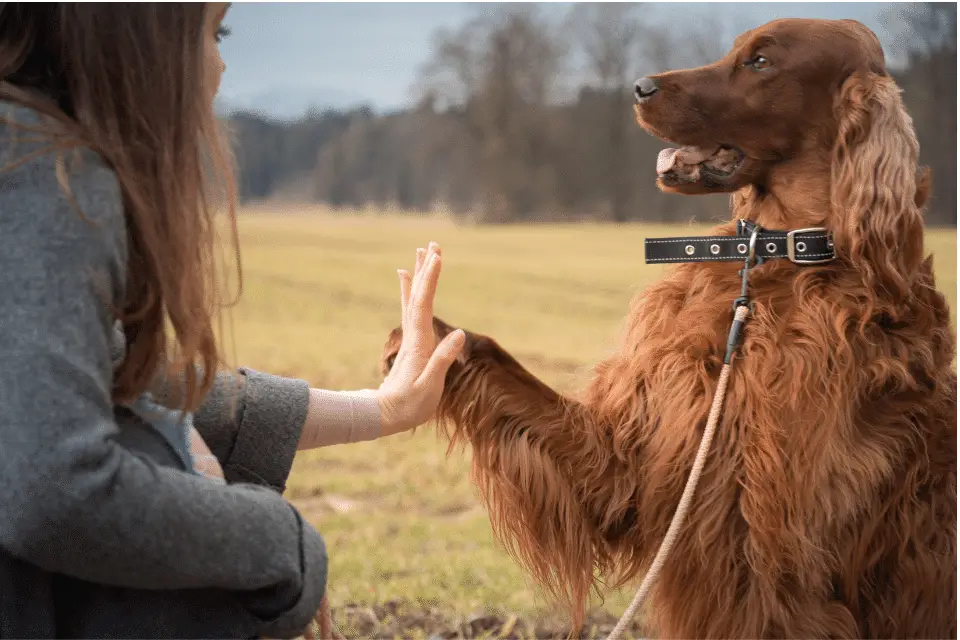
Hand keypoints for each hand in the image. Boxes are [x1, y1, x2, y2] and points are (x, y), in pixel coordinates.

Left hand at [376, 242, 464, 435]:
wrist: (385, 415)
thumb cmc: (409, 405)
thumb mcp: (429, 387)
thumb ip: (442, 360)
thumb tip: (459, 332)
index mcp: (419, 343)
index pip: (424, 304)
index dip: (430, 280)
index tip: (436, 257)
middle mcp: (413, 334)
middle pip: (418, 295)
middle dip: (425, 269)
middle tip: (431, 244)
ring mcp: (411, 337)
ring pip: (413, 298)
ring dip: (418, 275)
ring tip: (422, 252)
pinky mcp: (412, 342)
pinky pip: (411, 308)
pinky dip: (410, 290)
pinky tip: (405, 278)